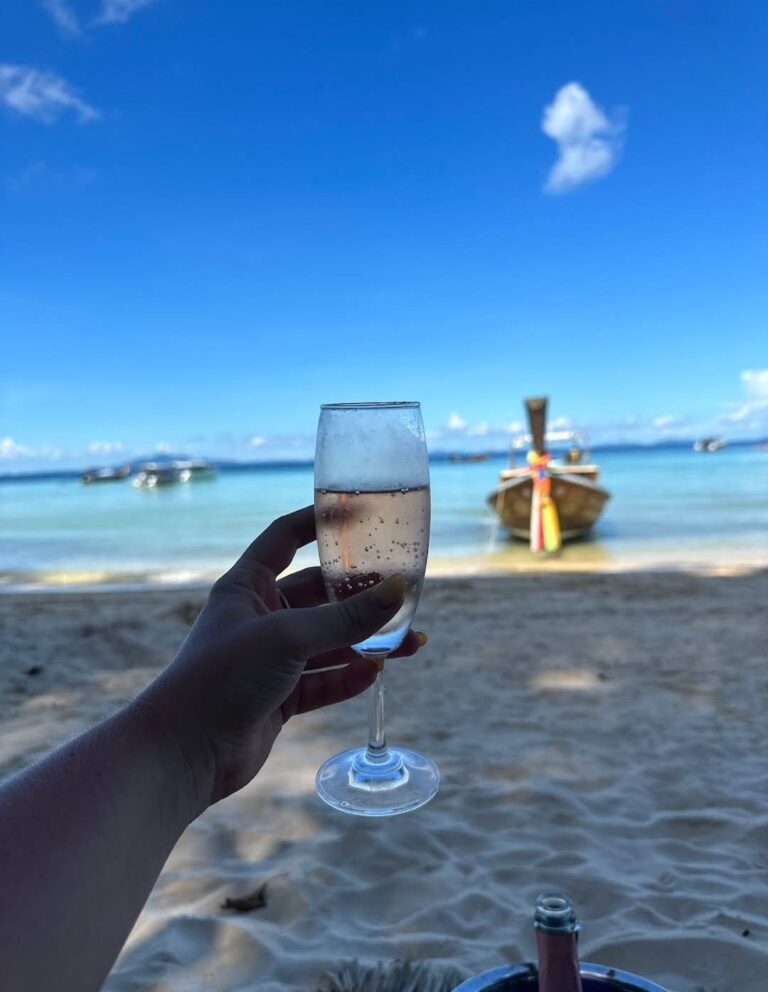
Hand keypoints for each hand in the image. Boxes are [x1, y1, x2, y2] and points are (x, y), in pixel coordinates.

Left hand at [139, 507, 424, 810]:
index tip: (362, 514)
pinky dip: (350, 677)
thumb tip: (399, 591)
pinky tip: (377, 673)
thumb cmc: (223, 677)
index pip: (286, 537)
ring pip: (328, 642)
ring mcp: (269, 659)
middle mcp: (259, 617)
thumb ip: (345, 618)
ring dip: (366, 641)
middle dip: (361, 596)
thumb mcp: (288, 638)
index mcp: (246, 586)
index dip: (321, 522)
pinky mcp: (279, 697)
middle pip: (319, 594)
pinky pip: (324, 680)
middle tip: (404, 595)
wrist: (182, 753)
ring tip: (412, 642)